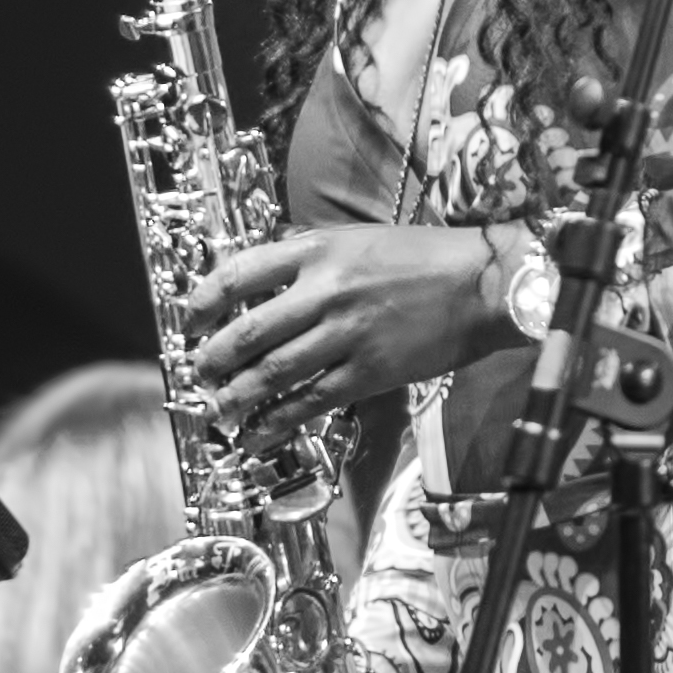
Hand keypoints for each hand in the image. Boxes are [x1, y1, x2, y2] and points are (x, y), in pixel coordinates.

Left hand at [185, 224, 511, 437]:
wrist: (482, 285)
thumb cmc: (423, 258)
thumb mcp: (357, 240)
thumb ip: (310, 258)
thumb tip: (263, 283)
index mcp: (318, 252)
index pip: (240, 273)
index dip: (205, 300)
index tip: (191, 319)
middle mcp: (325, 291)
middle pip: (248, 331)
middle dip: (213, 359)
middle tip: (198, 374)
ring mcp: (346, 335)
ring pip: (273, 372)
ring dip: (236, 397)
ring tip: (217, 411)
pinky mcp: (369, 372)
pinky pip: (311, 402)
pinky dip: (278, 421)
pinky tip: (259, 433)